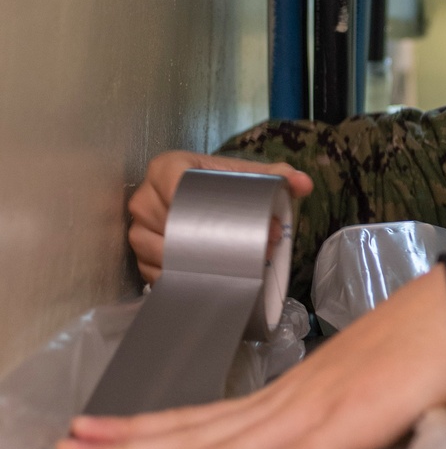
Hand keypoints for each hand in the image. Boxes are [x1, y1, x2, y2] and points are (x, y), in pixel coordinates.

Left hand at [55, 265, 445, 448]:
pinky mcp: (354, 424)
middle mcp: (288, 402)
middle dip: (129, 448)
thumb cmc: (413, 353)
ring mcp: (317, 411)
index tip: (90, 436)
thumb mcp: (351, 395)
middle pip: (197, 433)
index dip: (142, 432)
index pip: (200, 420)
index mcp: (286, 398)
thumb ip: (314, 428)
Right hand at [129, 150, 313, 281]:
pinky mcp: (141, 256)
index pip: (171, 184)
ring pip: (157, 251)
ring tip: (226, 267)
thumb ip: (278, 176)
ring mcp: (139, 228)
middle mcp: (146, 197)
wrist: (206, 201)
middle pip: (168, 222)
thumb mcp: (248, 177)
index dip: (199, 205)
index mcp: (166, 168)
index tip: (232, 224)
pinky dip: (179, 278)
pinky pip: (154, 271)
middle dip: (204, 241)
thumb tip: (304, 184)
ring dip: (191, 263)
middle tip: (243, 251)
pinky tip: (202, 280)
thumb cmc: (222, 186)